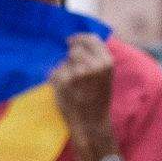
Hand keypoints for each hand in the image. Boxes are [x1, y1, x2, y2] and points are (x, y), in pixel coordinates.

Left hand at [49, 33, 115, 154]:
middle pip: (74, 50)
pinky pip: (54, 72)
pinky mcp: (63, 81)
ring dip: (64, 70)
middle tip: (76, 75)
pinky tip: (65, 91)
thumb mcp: (104, 74)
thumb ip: (94, 57)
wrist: (92, 122)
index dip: (78, 38)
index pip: (91, 39)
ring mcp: (78, 73)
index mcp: (107, 62)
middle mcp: (94, 65)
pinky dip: (56, 80)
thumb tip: (73, 39)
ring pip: (63, 62)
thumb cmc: (97, 98)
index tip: (70, 41)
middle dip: (71, 58)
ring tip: (72, 85)